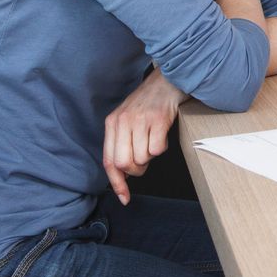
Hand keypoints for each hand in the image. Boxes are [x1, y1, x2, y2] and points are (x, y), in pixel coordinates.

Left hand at [102, 69, 185, 204]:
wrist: (167, 80)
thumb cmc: (149, 103)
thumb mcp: (128, 120)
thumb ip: (121, 142)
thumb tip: (123, 173)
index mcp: (112, 123)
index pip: (109, 161)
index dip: (117, 183)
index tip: (124, 197)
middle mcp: (123, 121)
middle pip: (124, 163)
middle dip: (137, 169)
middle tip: (145, 160)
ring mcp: (140, 120)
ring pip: (142, 158)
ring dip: (151, 156)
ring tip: (154, 141)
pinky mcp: (158, 119)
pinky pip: (157, 149)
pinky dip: (162, 148)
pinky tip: (162, 134)